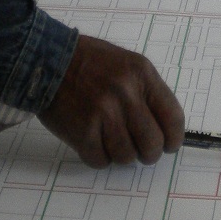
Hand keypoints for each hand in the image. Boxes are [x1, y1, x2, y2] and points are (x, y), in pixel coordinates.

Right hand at [38, 35, 184, 167]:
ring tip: (109, 138)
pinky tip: (92, 140)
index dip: (173, 139)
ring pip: (127, 157)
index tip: (168, 145)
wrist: (47, 59)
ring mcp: (104, 113)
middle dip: (148, 153)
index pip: (173, 118)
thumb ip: (146, 93)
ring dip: (120, 154)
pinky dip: (98, 156)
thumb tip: (164, 129)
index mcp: (142, 75)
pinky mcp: (83, 131)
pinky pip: (100, 161)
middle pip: (152, 144)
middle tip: (139, 149)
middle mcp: (126, 94)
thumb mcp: (127, 64)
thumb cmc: (89, 62)